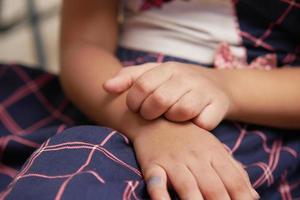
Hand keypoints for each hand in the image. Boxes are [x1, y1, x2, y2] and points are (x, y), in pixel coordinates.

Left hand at [104, 62, 231, 129]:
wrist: (213, 86)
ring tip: (169, 117)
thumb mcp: (151, 75)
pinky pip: (201, 123)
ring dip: (171, 120)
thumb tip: (105, 87)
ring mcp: (204, 90)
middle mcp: (186, 77)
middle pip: (159, 100)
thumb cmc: (174, 84)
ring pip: (180, 111)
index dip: (133, 101)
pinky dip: (193, 127)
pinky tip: (189, 123)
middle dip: (149, 113)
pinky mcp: (218, 106)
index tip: (134, 108)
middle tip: (150, 115)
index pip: (142, 85)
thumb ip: (128, 78)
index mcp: (168, 68)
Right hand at [132, 120, 258, 199]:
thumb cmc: (188, 137)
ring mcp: (174, 160)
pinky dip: (161, 196)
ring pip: (188, 187)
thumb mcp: (213, 147)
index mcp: (214, 153)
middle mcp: (196, 157)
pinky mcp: (153, 164)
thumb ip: (233, 170)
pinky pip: (157, 182)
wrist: (156, 117)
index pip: (235, 181)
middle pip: (214, 188)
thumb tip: (253, 195)